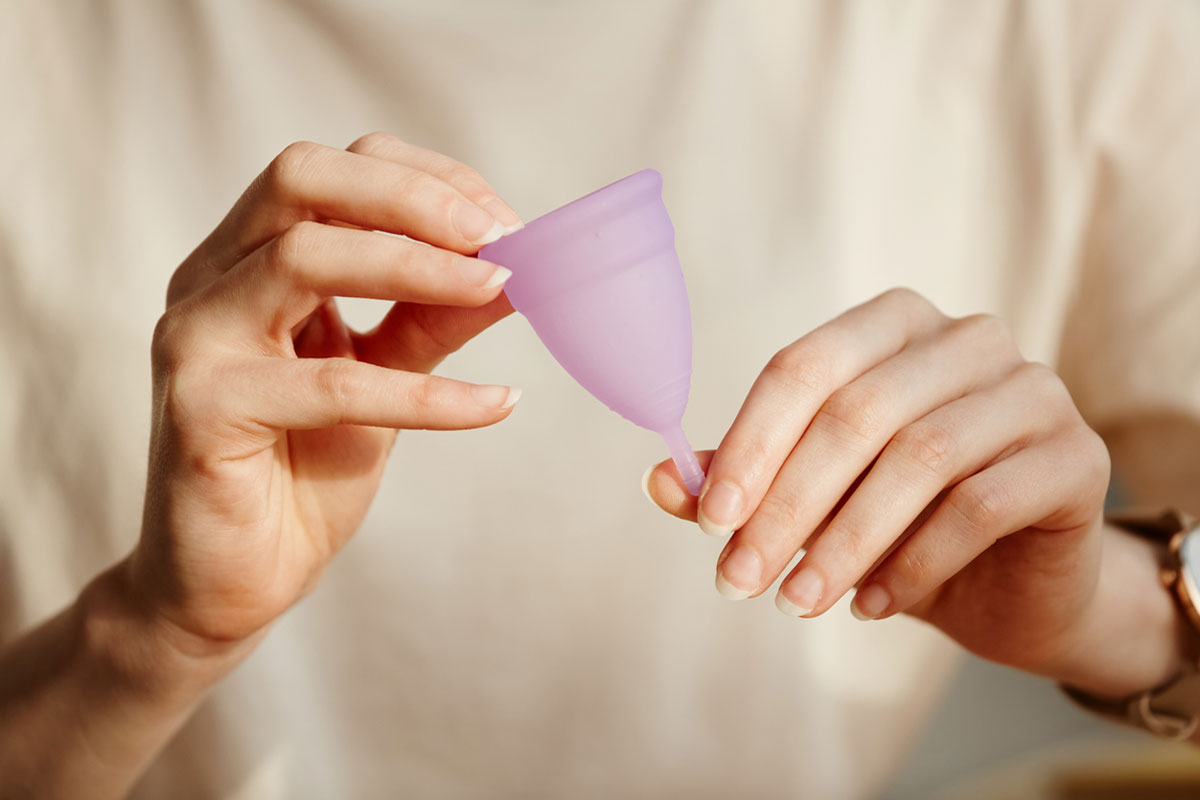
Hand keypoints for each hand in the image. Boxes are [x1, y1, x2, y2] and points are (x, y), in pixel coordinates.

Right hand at [130, 133, 522, 650]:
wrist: (234, 580)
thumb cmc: (304, 468)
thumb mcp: (385, 373)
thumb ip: (433, 316)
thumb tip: (516, 267)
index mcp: (246, 258)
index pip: (332, 170)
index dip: (424, 181)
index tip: (505, 222)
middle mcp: (209, 280)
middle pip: (300, 179)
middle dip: (413, 198)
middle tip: (499, 237)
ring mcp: (195, 340)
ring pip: (303, 259)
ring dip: (419, 268)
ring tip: (502, 288)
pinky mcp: (202, 411)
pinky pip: (331, 385)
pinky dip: (428, 393)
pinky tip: (496, 404)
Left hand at [645, 288, 1112, 675]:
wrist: (1010, 581)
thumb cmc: (898, 522)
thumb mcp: (811, 500)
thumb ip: (741, 482)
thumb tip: (658, 481)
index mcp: (893, 325)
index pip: (804, 367)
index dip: (750, 443)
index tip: (710, 519)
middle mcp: (967, 339)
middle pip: (857, 413)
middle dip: (786, 506)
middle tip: (738, 581)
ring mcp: (1032, 390)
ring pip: (919, 459)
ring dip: (844, 543)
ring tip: (796, 605)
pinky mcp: (1077, 456)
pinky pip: (982, 505)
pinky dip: (915, 564)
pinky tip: (873, 607)